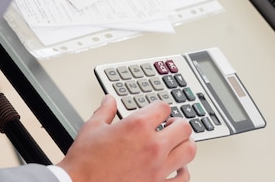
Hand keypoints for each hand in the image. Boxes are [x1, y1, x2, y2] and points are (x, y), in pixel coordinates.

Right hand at [57, 95, 195, 181]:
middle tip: (170, 125)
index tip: (157, 112)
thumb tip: (109, 100)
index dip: (160, 108)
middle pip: (183, 127)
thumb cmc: (85, 163)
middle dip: (177, 123)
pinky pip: (183, 178)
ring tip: (176, 143)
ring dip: (184, 145)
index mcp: (137, 126)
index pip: (163, 107)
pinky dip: (182, 171)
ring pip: (189, 151)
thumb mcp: (92, 129)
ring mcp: (158, 168)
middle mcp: (153, 146)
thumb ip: (105, 111)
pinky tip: (176, 168)